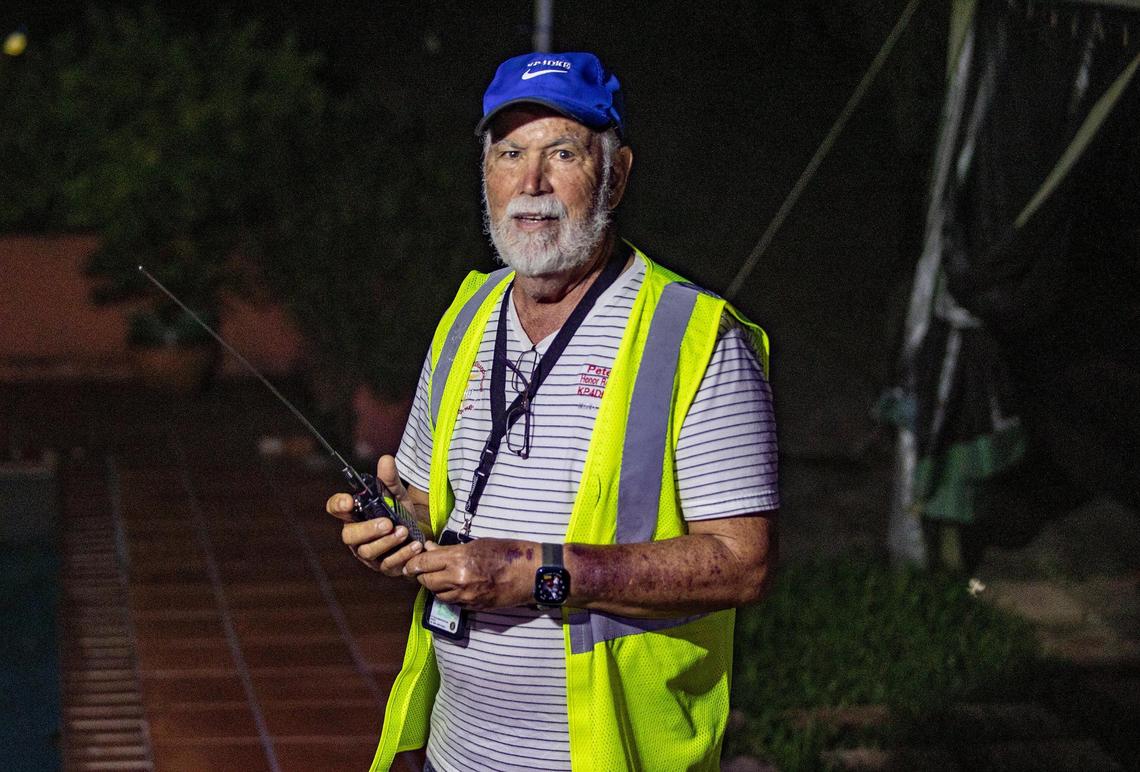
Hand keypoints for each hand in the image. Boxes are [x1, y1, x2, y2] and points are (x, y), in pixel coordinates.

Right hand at [326, 455, 424, 577]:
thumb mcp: (397, 495)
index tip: (348, 501)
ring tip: (404, 531)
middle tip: (387, 523)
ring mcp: (369, 554)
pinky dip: (402, 555)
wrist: (421, 533)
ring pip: (368, 552)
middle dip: (367, 530)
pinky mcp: (385, 567)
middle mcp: (357, 536)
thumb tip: (386, 459)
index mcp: (355, 515)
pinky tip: (414, 545)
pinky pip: (388, 564)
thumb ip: (390, 480)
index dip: (338, 505)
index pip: (336, 508)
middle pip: (349, 536)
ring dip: (387, 542)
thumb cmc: (401, 513)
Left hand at [404, 538, 538, 609]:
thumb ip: (451, 549)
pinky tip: (457, 586)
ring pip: (438, 595)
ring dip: (436, 587)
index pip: (424, 563)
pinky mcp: (474, 607)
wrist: (532, 573)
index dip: (413, 563)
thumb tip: (430, 549)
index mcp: (459, 559)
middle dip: (422, 575)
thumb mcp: (478, 544)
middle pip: (426, 581)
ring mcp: (467, 596)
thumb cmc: (508, 552)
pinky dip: (450, 595)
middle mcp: (459, 580)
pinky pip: (453, 603)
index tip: (410, 562)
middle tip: (425, 569)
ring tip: (442, 577)